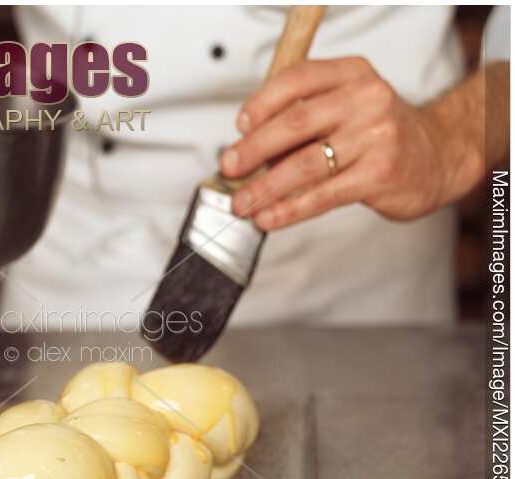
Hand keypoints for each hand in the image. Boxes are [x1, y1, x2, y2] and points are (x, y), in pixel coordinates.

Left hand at [219, 57, 473, 230]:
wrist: (436, 157)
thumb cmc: (378, 134)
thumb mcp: (345, 109)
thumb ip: (302, 120)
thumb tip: (247, 151)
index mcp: (352, 74)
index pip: (296, 79)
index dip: (261, 104)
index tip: (239, 127)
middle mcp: (366, 99)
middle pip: (294, 124)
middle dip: (252, 150)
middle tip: (228, 168)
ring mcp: (376, 136)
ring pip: (304, 164)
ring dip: (264, 187)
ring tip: (241, 204)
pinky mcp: (379, 174)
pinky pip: (322, 195)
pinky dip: (289, 209)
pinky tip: (268, 218)